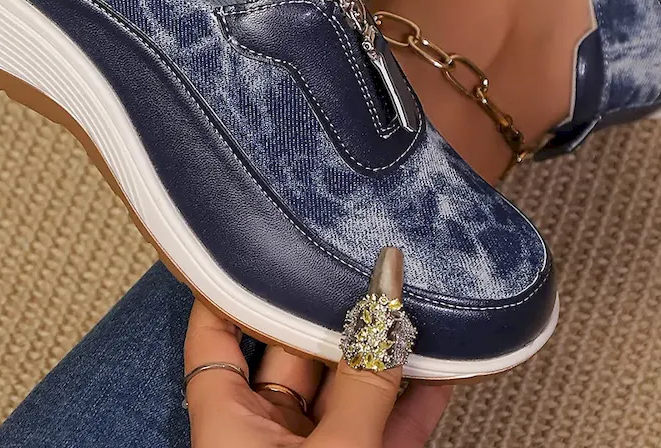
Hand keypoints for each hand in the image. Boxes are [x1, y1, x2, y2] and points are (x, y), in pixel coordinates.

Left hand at [183, 249, 451, 447]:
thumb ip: (365, 379)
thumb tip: (387, 292)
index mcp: (227, 427)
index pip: (214, 335)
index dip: (227, 285)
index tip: (254, 233)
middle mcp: (264, 435)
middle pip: (293, 353)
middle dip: (331, 311)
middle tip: (363, 257)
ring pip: (346, 390)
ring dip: (382, 354)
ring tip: (412, 298)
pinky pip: (385, 428)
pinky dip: (413, 402)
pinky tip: (446, 366)